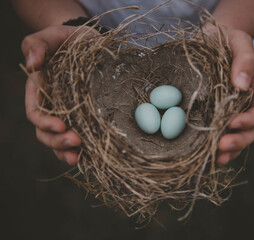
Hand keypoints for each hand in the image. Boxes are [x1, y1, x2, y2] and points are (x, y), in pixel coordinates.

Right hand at [23, 25, 96, 164]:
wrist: (89, 43)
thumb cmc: (68, 39)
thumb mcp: (52, 36)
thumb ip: (36, 45)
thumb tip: (32, 65)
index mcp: (39, 91)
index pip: (36, 113)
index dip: (45, 122)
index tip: (61, 125)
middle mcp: (52, 107)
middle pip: (46, 133)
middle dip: (57, 141)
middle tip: (76, 141)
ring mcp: (68, 114)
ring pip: (60, 140)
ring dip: (66, 151)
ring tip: (79, 156)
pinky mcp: (84, 117)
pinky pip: (78, 138)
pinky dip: (80, 150)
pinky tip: (88, 157)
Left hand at [216, 29, 253, 164]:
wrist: (210, 41)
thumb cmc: (227, 40)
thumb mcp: (239, 41)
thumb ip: (245, 60)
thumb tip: (241, 84)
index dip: (250, 121)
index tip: (233, 122)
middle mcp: (245, 106)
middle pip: (250, 131)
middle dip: (238, 141)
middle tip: (222, 145)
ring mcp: (229, 113)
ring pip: (235, 138)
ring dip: (227, 151)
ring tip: (216, 158)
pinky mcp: (213, 116)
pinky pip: (217, 134)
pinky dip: (213, 147)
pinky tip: (206, 155)